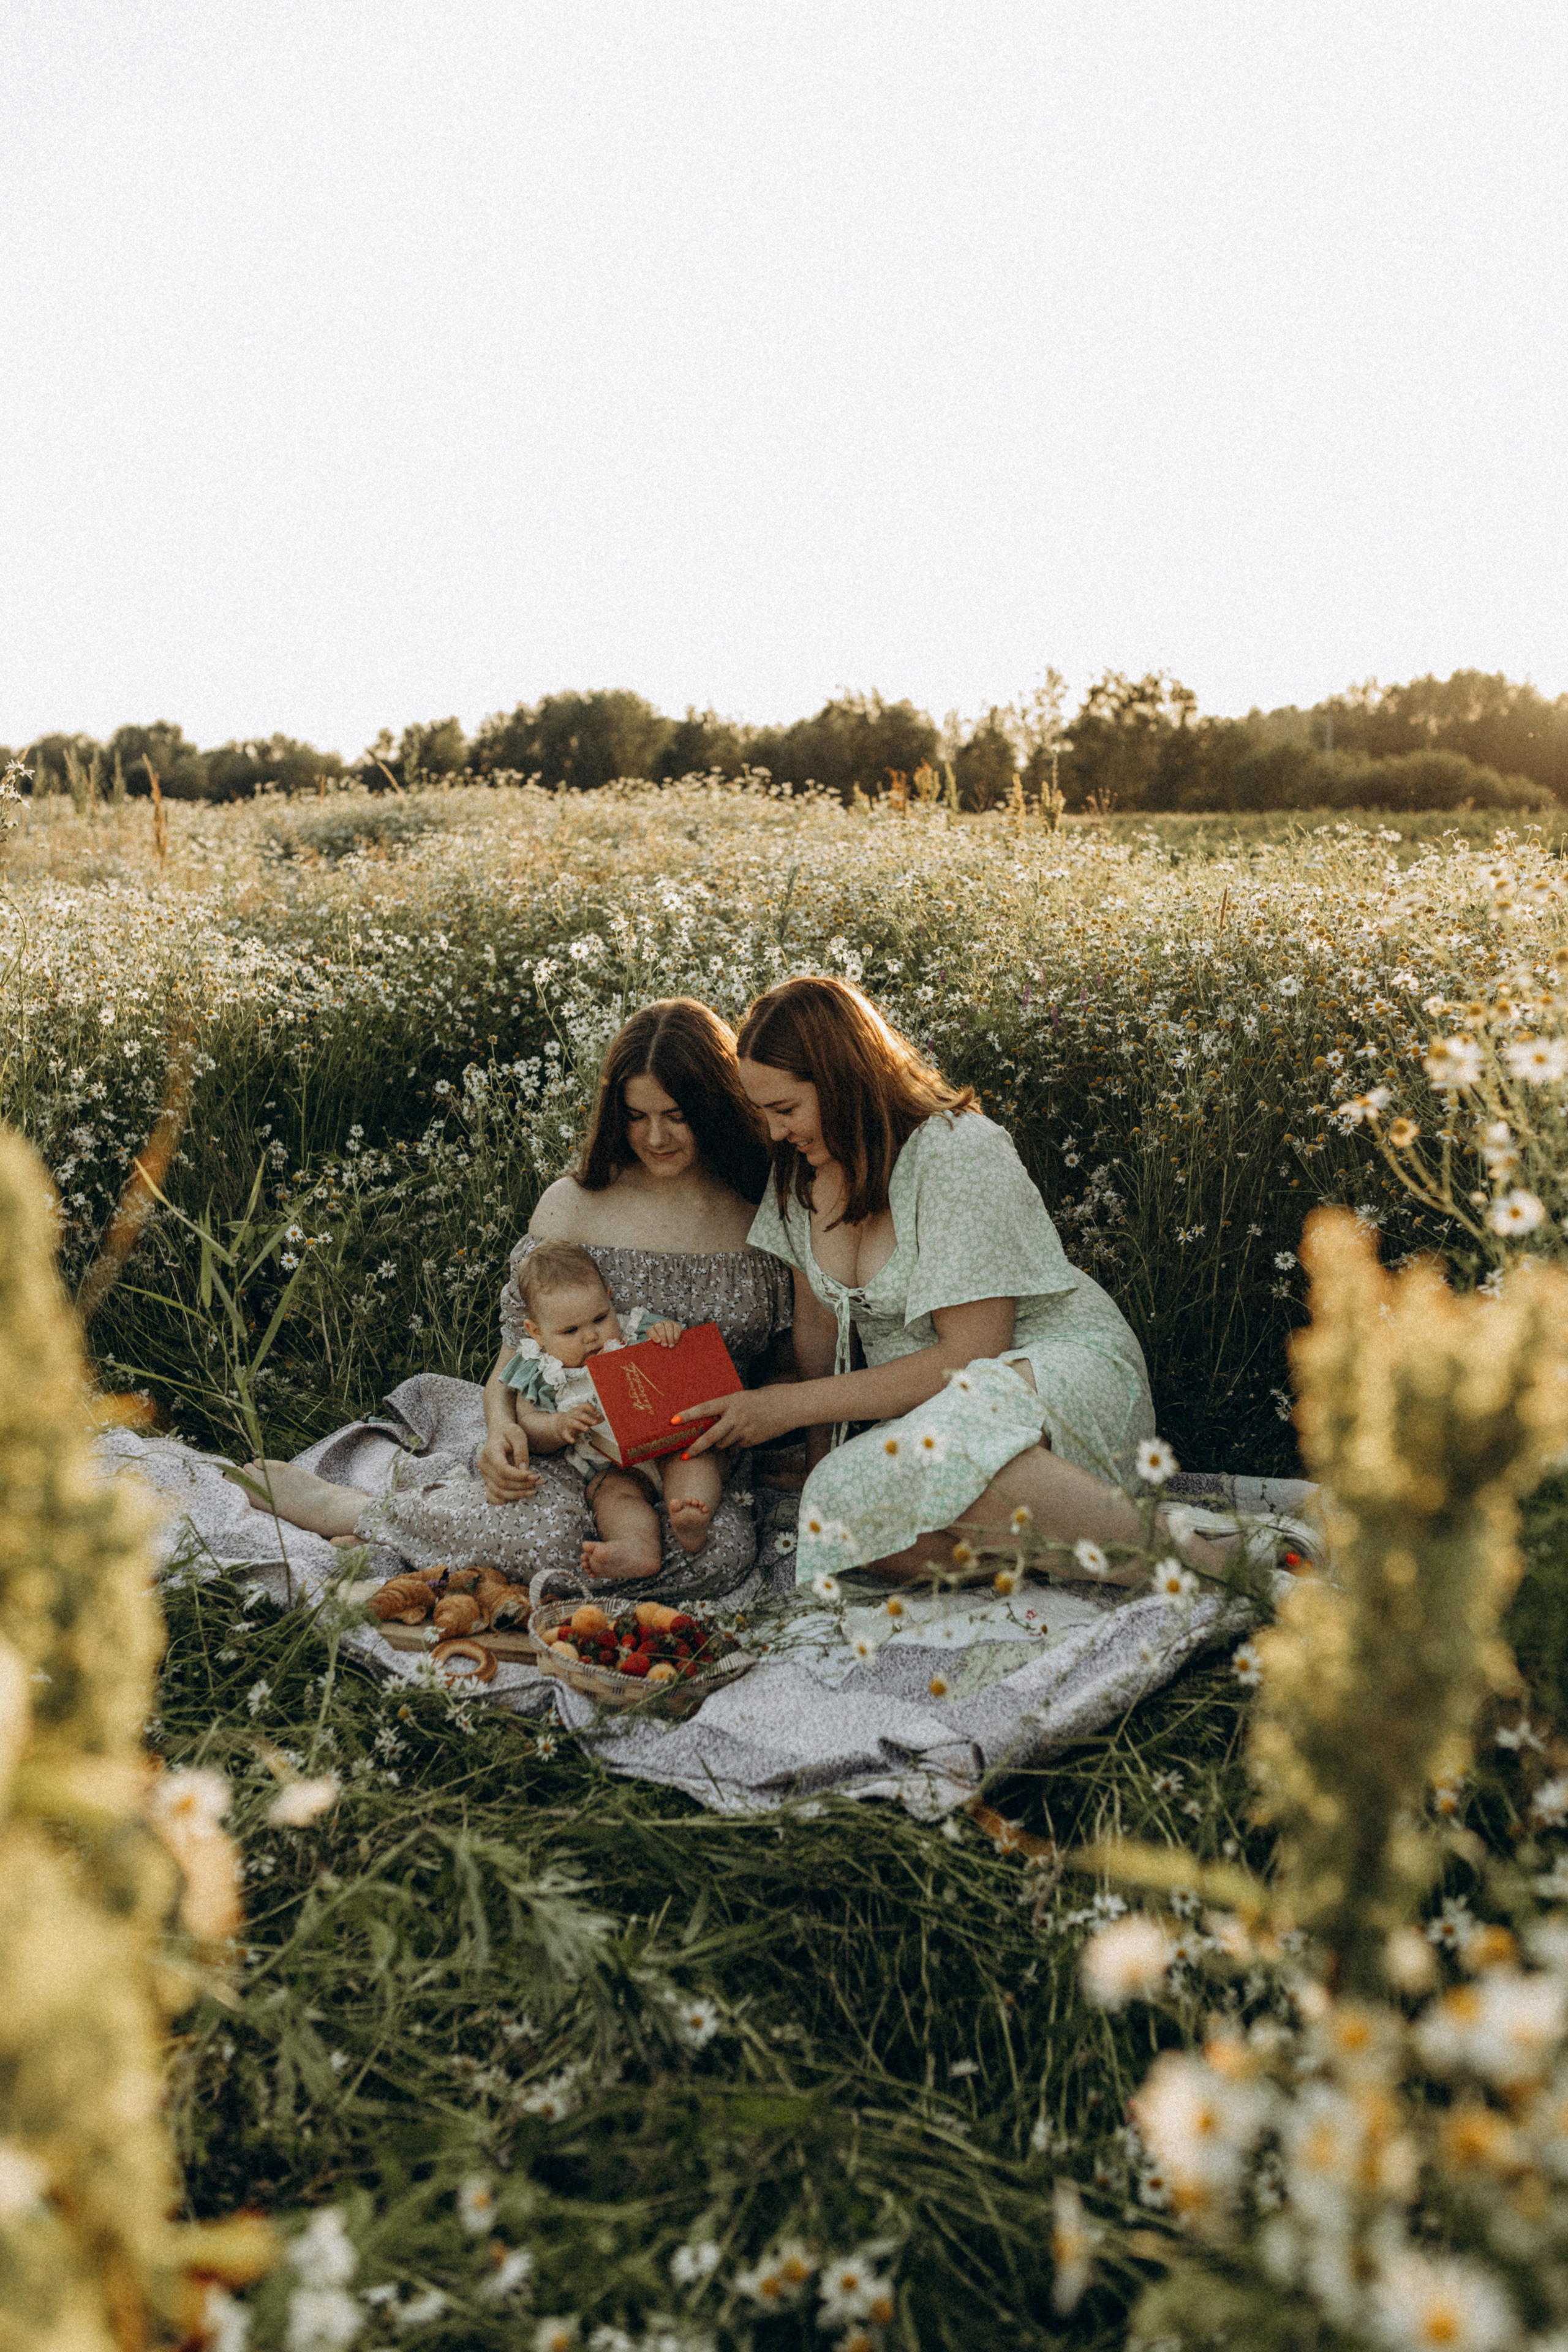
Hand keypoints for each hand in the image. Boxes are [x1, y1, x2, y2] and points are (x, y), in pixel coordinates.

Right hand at [477, 1426, 539, 1504]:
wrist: (499, 1431)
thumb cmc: (509, 1431)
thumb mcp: (518, 1434)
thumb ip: (521, 1451)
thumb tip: (524, 1471)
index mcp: (490, 1451)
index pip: (503, 1469)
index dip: (519, 1476)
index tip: (534, 1475)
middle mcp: (483, 1464)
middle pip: (501, 1483)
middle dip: (522, 1485)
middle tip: (538, 1481)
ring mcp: (483, 1473)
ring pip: (498, 1491)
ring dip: (517, 1494)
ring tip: (533, 1490)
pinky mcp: (487, 1479)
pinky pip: (491, 1495)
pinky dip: (503, 1499)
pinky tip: (517, 1497)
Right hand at [555, 1400, 603, 1442]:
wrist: (559, 1426)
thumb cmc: (575, 1421)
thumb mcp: (584, 1418)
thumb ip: (594, 1418)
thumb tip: (604, 1417)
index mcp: (578, 1410)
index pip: (583, 1406)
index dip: (589, 1408)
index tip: (595, 1412)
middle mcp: (572, 1415)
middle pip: (579, 1414)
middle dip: (587, 1418)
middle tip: (595, 1422)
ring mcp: (567, 1423)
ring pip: (573, 1422)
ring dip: (580, 1425)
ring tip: (587, 1429)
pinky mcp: (564, 1431)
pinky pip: (566, 1434)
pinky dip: (569, 1437)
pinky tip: (573, 1441)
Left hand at [648, 1320, 681, 1348]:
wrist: (669, 1338)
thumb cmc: (661, 1342)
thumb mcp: (655, 1344)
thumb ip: (653, 1344)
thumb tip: (652, 1343)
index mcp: (652, 1329)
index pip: (651, 1330)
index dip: (654, 1336)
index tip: (658, 1341)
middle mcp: (659, 1324)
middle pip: (660, 1327)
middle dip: (663, 1337)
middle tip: (665, 1345)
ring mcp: (668, 1323)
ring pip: (668, 1326)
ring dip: (670, 1337)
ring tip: (671, 1345)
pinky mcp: (676, 1325)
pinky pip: (676, 1328)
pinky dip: (676, 1335)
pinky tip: (675, 1342)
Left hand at [675, 1384, 798, 1456]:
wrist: (786, 1406)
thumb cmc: (760, 1400)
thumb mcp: (740, 1399)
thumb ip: (725, 1411)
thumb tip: (711, 1427)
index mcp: (730, 1401)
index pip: (704, 1409)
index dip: (687, 1415)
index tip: (672, 1421)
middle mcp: (735, 1416)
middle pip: (711, 1436)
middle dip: (697, 1447)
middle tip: (685, 1455)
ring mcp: (744, 1430)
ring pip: (723, 1444)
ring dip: (720, 1444)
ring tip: (731, 1433)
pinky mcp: (752, 1440)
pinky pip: (737, 1447)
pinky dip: (736, 1445)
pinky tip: (746, 1435)